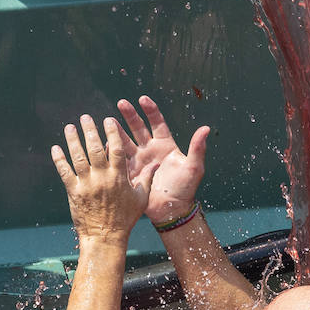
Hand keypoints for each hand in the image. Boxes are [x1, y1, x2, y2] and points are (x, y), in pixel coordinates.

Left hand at [51, 113, 153, 241]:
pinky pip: (64, 172)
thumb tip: (156, 164)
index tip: (108, 120)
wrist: (105, 237)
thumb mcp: (140, 198)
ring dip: (73, 140)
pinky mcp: (74, 191)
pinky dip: (59, 159)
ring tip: (69, 127)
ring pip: (78, 157)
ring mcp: (87, 184)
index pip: (117, 148)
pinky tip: (55, 148)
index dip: (112, 132)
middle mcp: (102, 177)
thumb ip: (146, 179)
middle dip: (90, 130)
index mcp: (119, 176)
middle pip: (95, 148)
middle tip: (85, 117)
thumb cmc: (125, 218)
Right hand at [112, 96, 208, 225]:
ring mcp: (139, 161)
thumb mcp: (194, 167)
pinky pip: (118, 160)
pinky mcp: (130, 173)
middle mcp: (150, 150)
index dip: (150, 110)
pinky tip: (103, 144)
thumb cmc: (186, 189)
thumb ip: (197, 148)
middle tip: (121, 103)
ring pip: (125, 142)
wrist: (171, 210)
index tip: (142, 99)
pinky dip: (111, 152)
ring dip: (117, 131)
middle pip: (138, 128)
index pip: (157, 123)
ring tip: (107, 121)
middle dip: (129, 115)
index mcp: (166, 145)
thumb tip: (206, 128)